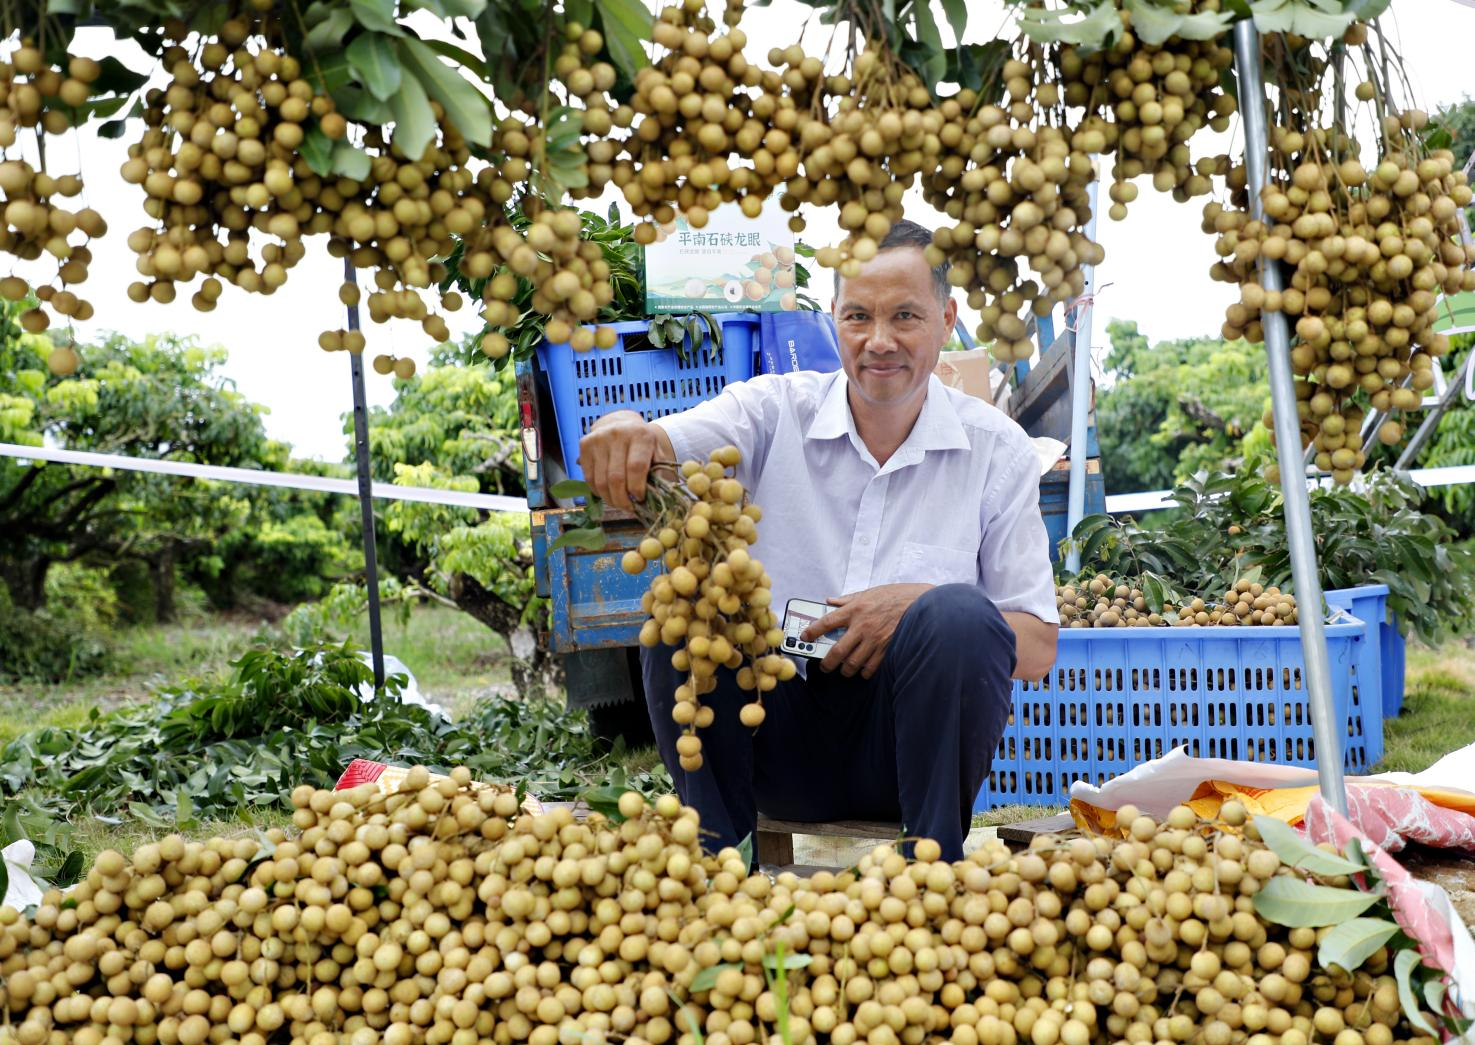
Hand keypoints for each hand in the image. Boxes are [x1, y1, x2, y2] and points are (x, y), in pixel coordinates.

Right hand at [577, 411, 673, 510]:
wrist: (620, 423)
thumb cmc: (641, 444)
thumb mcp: (656, 453)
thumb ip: (658, 473)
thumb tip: (655, 499)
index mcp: (640, 435)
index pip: (636, 467)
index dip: (637, 488)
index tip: (640, 499)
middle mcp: (617, 433)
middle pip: (616, 478)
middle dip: (622, 499)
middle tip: (628, 508)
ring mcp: (598, 438)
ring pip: (600, 481)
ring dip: (609, 498)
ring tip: (618, 503)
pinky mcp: (584, 444)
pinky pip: (588, 478)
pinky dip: (598, 491)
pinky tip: (607, 493)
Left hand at [802, 583, 932, 678]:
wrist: (919, 603)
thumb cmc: (893, 596)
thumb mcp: (868, 593)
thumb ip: (847, 600)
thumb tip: (829, 601)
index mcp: (855, 609)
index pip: (826, 622)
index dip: (812, 631)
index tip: (805, 637)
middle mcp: (862, 626)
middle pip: (837, 651)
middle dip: (827, 663)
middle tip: (824, 665)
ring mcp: (874, 640)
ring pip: (853, 663)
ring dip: (845, 669)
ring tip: (843, 669)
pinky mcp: (886, 649)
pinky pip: (870, 667)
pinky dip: (864, 672)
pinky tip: (862, 670)